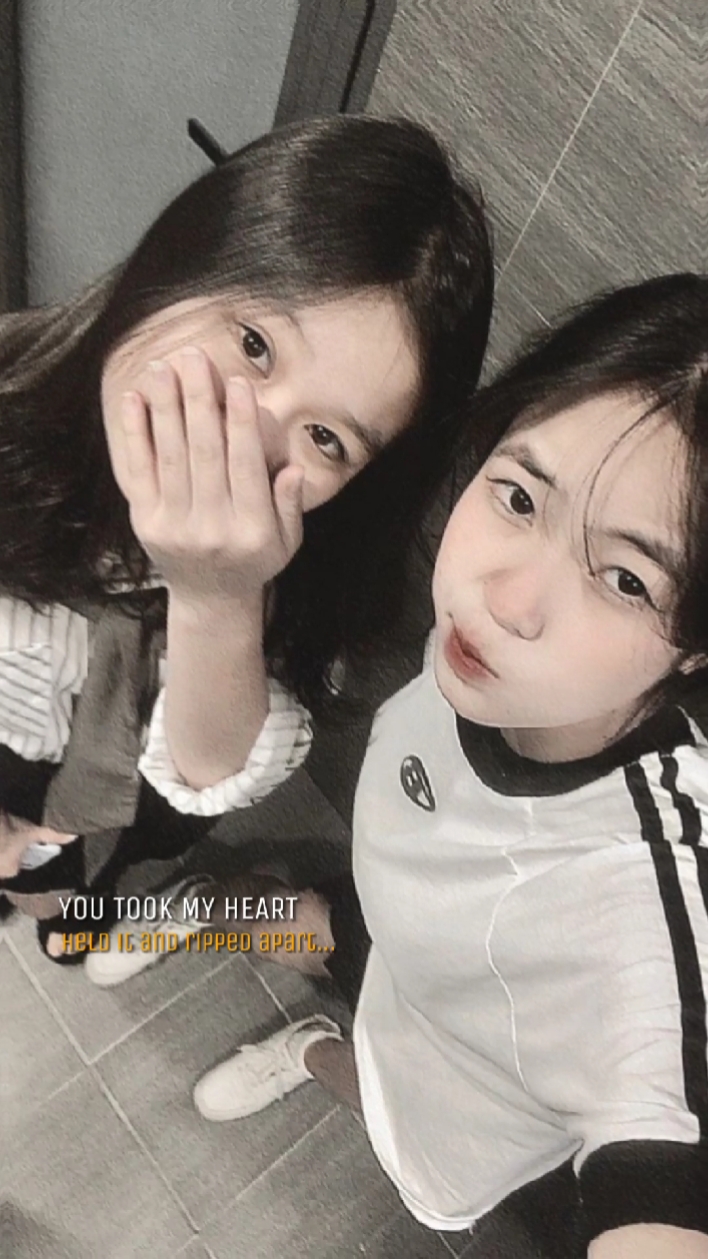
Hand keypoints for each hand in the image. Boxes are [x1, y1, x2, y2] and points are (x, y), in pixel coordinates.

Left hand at [117, 348, 303, 604]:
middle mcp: (211, 528)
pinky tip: (134, 399)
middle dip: (199, 401)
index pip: (245, 466)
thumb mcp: (288, 542)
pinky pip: (138, 472)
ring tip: (164, 367)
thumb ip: (290, 506)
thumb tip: (291, 468)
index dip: (241, 422)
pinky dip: (135, 433)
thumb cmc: (254, 560)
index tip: (238, 381)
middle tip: (195, 357)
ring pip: (169, 456)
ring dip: (166, 407)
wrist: (210, 598)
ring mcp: (174, 526)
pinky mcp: (146, 522)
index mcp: (251, 530)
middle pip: (204, 453)